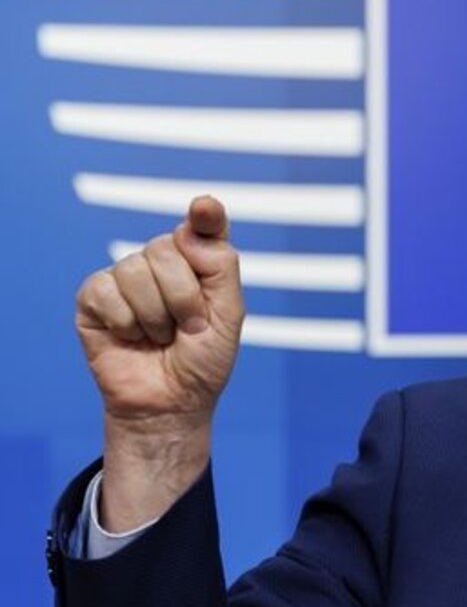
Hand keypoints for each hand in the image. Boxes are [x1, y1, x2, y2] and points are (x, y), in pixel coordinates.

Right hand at [75, 196, 243, 530]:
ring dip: (155, 315)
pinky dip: (125, 322)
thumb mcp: (228, 316)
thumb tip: (189, 229)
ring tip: (161, 336)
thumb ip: (220, 268)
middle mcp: (163, 262)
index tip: (206, 208)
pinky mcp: (94, 297)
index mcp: (201, 263)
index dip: (205, 214)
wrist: (171, 403)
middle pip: (167, 248)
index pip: (203, 227)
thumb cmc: (203, 360)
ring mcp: (126, 277)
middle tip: (188, 328)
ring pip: (136, 270)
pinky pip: (106, 290)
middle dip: (184, 297)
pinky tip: (131, 337)